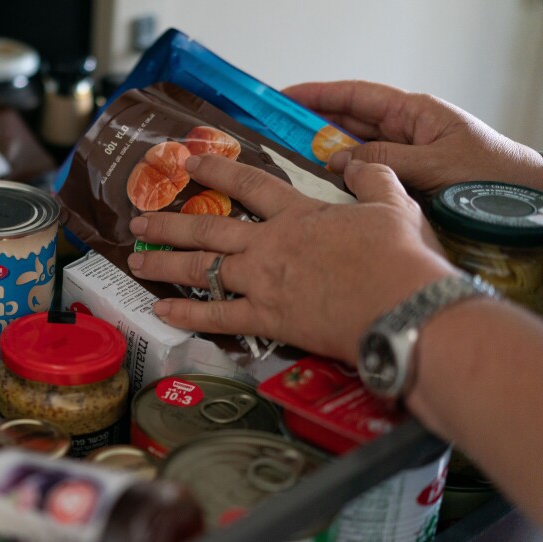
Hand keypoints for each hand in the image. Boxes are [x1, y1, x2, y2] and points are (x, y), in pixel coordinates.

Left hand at [127, 154, 457, 364]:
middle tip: (139, 220)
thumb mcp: (394, 204)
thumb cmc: (401, 257)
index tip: (188, 162)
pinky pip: (217, 316)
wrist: (404, 307)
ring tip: (135, 261)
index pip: (247, 184)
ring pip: (202, 268)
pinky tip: (160, 309)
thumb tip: (354, 161)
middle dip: (169, 222)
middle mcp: (269, 244)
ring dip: (165, 263)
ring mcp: (263, 281)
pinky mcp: (267, 319)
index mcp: (298, 214)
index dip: (215, 171)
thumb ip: (370, 177)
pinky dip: (187, 313)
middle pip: (208, 228)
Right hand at [283, 80, 542, 195]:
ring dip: (323, 157)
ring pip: (352, 153)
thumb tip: (337, 159)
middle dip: (311, 126)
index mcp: (414, 113)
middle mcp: (404, 133)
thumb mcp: (436, 163)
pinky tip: (320, 190)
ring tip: (286, 163)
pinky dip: (341, 182)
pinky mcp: (402, 186)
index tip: (284, 98)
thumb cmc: (492, 176)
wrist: (525, 206)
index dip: (318, 95)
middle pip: (347, 123)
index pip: (355, 97)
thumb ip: (385, 160)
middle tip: (273, 133)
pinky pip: (364, 178)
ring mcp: (401, 160)